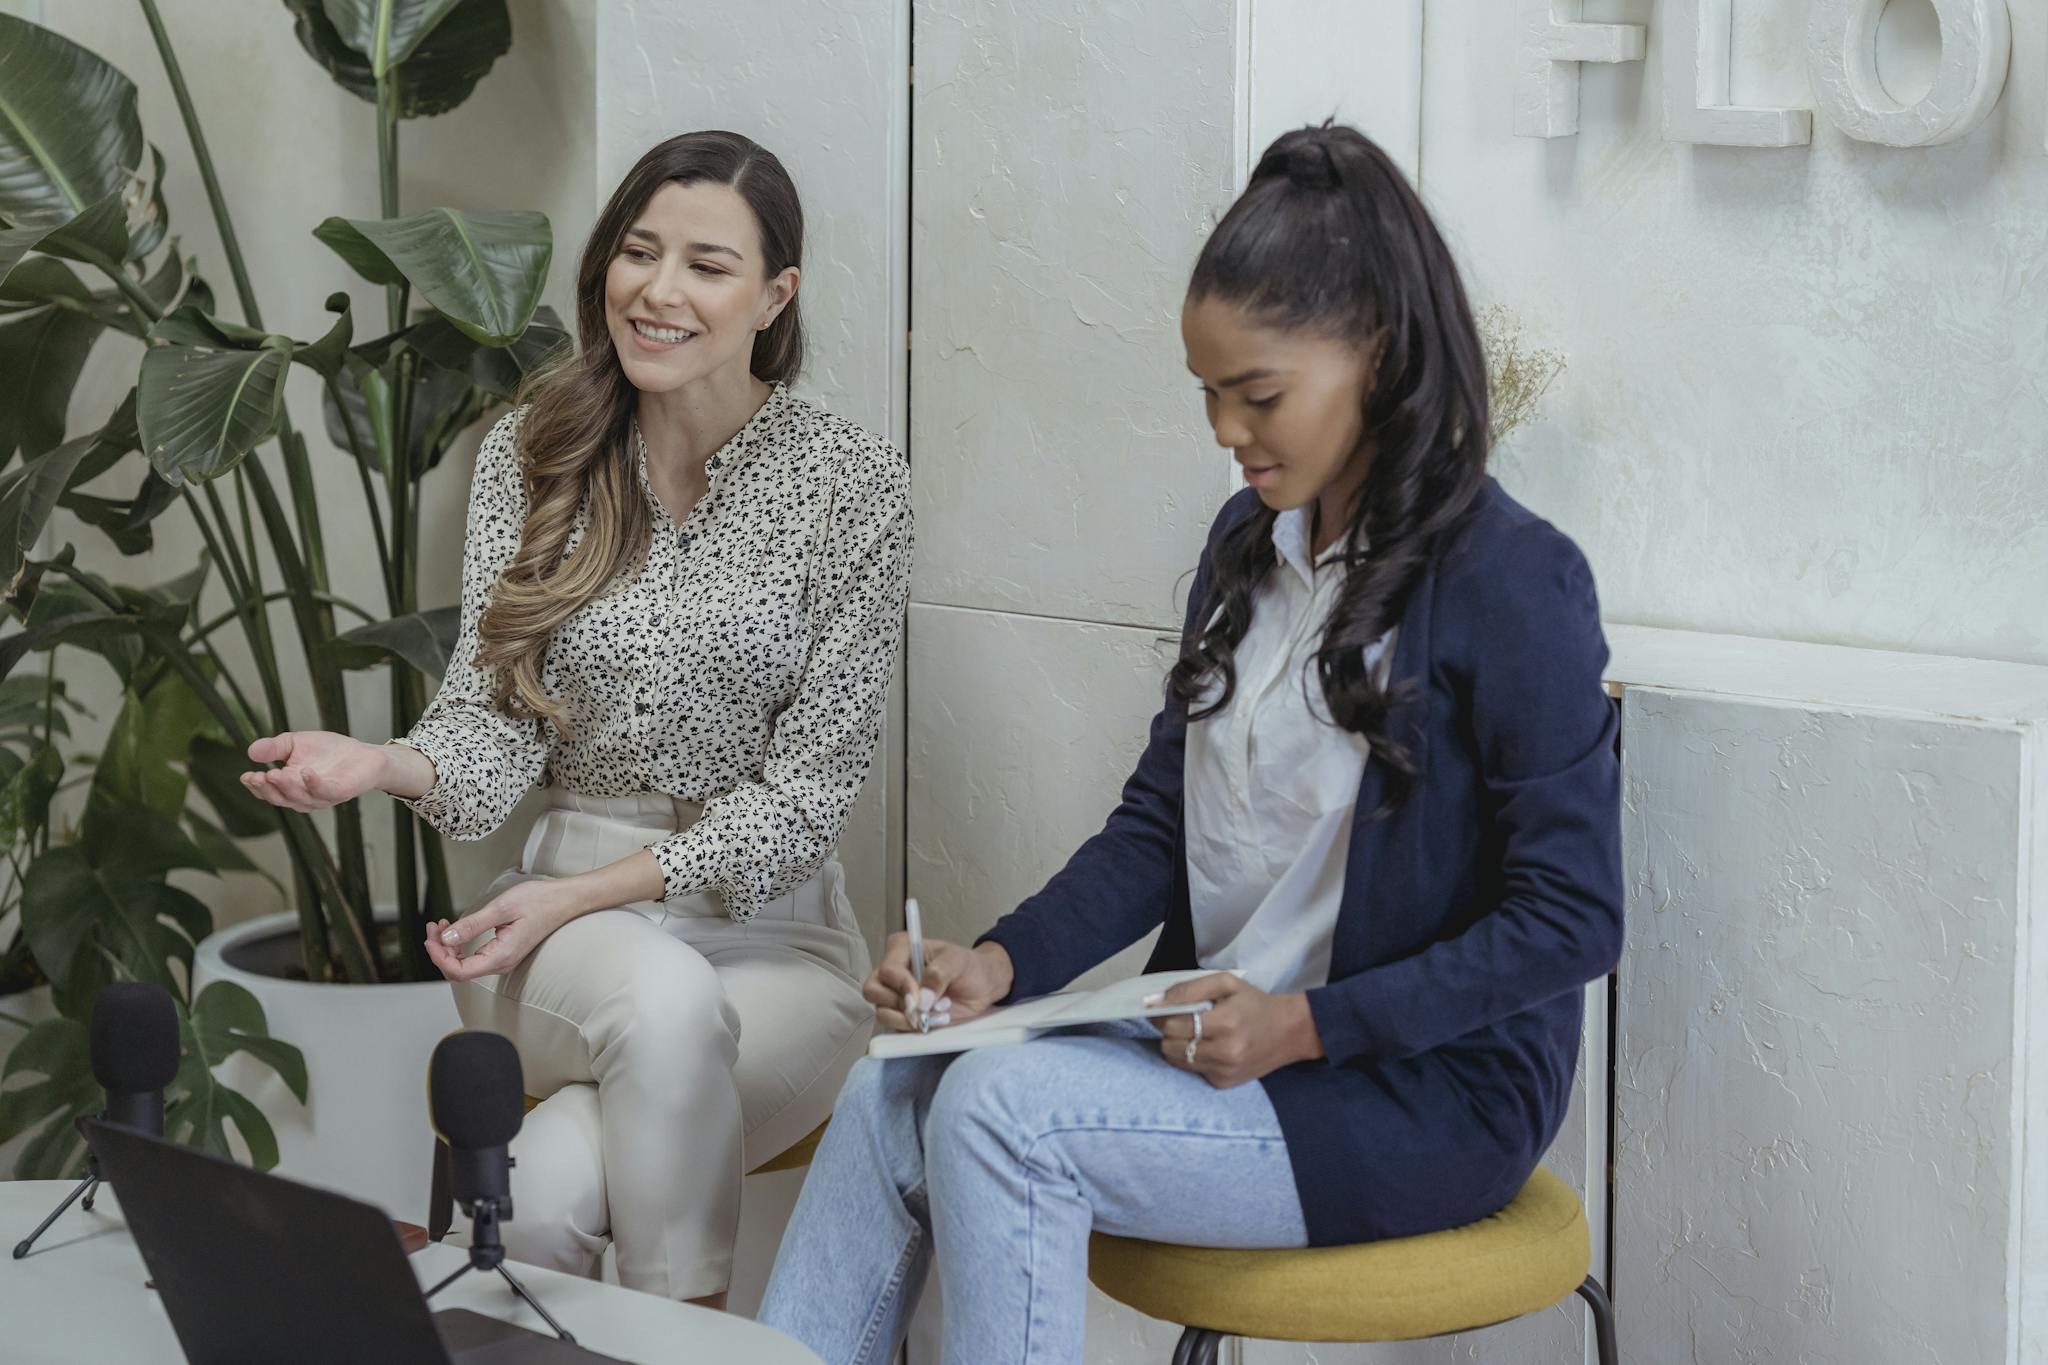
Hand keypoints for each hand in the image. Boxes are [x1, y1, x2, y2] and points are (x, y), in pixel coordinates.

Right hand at [241, 731, 390, 811]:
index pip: (269, 792)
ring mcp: (323, 797)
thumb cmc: (328, 751)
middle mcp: (304, 796)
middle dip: (267, 789)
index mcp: (289, 786)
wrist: (363, 753)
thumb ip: (274, 748)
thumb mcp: (295, 743)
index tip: (246, 776)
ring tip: (275, 773)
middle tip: (257, 777)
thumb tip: (250, 751)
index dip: (256, 786)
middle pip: (281, 798)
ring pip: (300, 798)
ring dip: (287, 787)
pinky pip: (326, 792)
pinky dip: (314, 784)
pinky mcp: (342, 792)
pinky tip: (306, 772)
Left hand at [423, 879, 574, 982]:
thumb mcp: (502, 908)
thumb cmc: (539, 901)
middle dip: (440, 951)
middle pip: (459, 971)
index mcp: (501, 956)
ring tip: (440, 926)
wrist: (564, 901)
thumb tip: (447, 938)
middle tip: (433, 927)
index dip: (439, 957)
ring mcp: (502, 960)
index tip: (432, 937)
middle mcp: (501, 963)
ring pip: (465, 965)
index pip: (459, 972)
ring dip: (448, 948)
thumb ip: (473, 925)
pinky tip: (454, 931)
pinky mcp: (503, 953)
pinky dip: (459, 946)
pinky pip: (474, 958)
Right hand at [863, 935, 1013, 1032]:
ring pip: (881, 1012)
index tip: (919, 997)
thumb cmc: (967, 966)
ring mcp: (895, 995)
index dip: (901, 986)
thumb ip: (939, 974)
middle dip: (898, 1004)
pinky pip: (895, 1027)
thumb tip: (922, 1000)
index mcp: (901, 950)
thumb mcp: (957, 961)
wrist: (982, 985)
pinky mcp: (902, 1015)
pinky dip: (912, 1028)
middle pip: (873, 991)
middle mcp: (892, 973)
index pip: (887, 970)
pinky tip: (933, 1022)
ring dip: (907, 1019)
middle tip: (922, 1008)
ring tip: (935, 1015)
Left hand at [1155, 973, 1324, 1088]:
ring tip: (1192, 1032)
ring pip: (1176, 1061)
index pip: (1172, 1025)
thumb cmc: (1255, 1003)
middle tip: (1180, 1019)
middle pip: (1170, 1045)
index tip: (1162, 1008)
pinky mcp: (1224, 1083)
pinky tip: (1208, 1046)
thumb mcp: (1226, 983)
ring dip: (1177, 1045)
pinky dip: (1192, 1058)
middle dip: (1168, 1031)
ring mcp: (1224, 1071)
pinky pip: (1192, 1070)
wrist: (1291, 1032)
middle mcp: (1224, 1052)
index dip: (1162, 1015)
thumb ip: (1188, 988)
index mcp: (1225, 1022)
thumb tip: (1153, 1000)